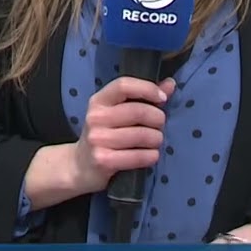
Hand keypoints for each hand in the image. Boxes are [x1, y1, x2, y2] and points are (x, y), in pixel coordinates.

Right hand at [70, 76, 176, 194]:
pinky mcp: (103, 160)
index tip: (162, 98)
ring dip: (156, 139)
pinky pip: (139, 156)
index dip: (147, 89)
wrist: (80, 166)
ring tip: (154, 142)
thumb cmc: (105, 135)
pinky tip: (150, 155)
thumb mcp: (117, 113)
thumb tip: (170, 84)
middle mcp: (95, 118)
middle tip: (159, 126)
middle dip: (158, 119)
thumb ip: (143, 97)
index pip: (123, 85)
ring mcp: (98, 139)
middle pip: (138, 111)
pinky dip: (151, 156)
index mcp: (98, 101)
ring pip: (142, 135)